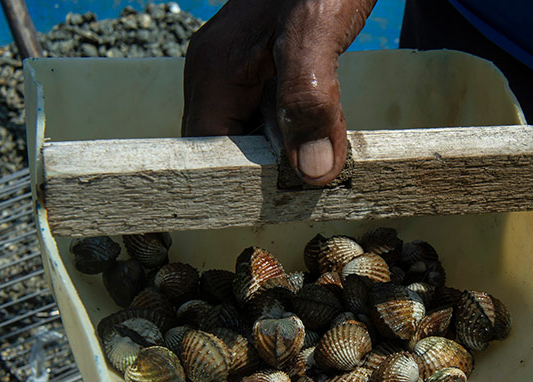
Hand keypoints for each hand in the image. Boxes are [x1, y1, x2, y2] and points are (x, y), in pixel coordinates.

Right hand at [182, 0, 375, 185]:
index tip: (274, 200)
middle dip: (265, 171)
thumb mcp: (316, 31)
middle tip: (312, 182)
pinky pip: (273, 117)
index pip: (204, 152)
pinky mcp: (265, 71)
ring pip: (253, 137)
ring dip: (287, 154)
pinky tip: (328, 134)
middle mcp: (218, 76)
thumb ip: (309, 99)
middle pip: (228, 150)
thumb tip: (312, 173)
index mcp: (213, 71)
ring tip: (325, 161)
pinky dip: (299, 132)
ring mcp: (240, 74)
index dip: (233, 182)